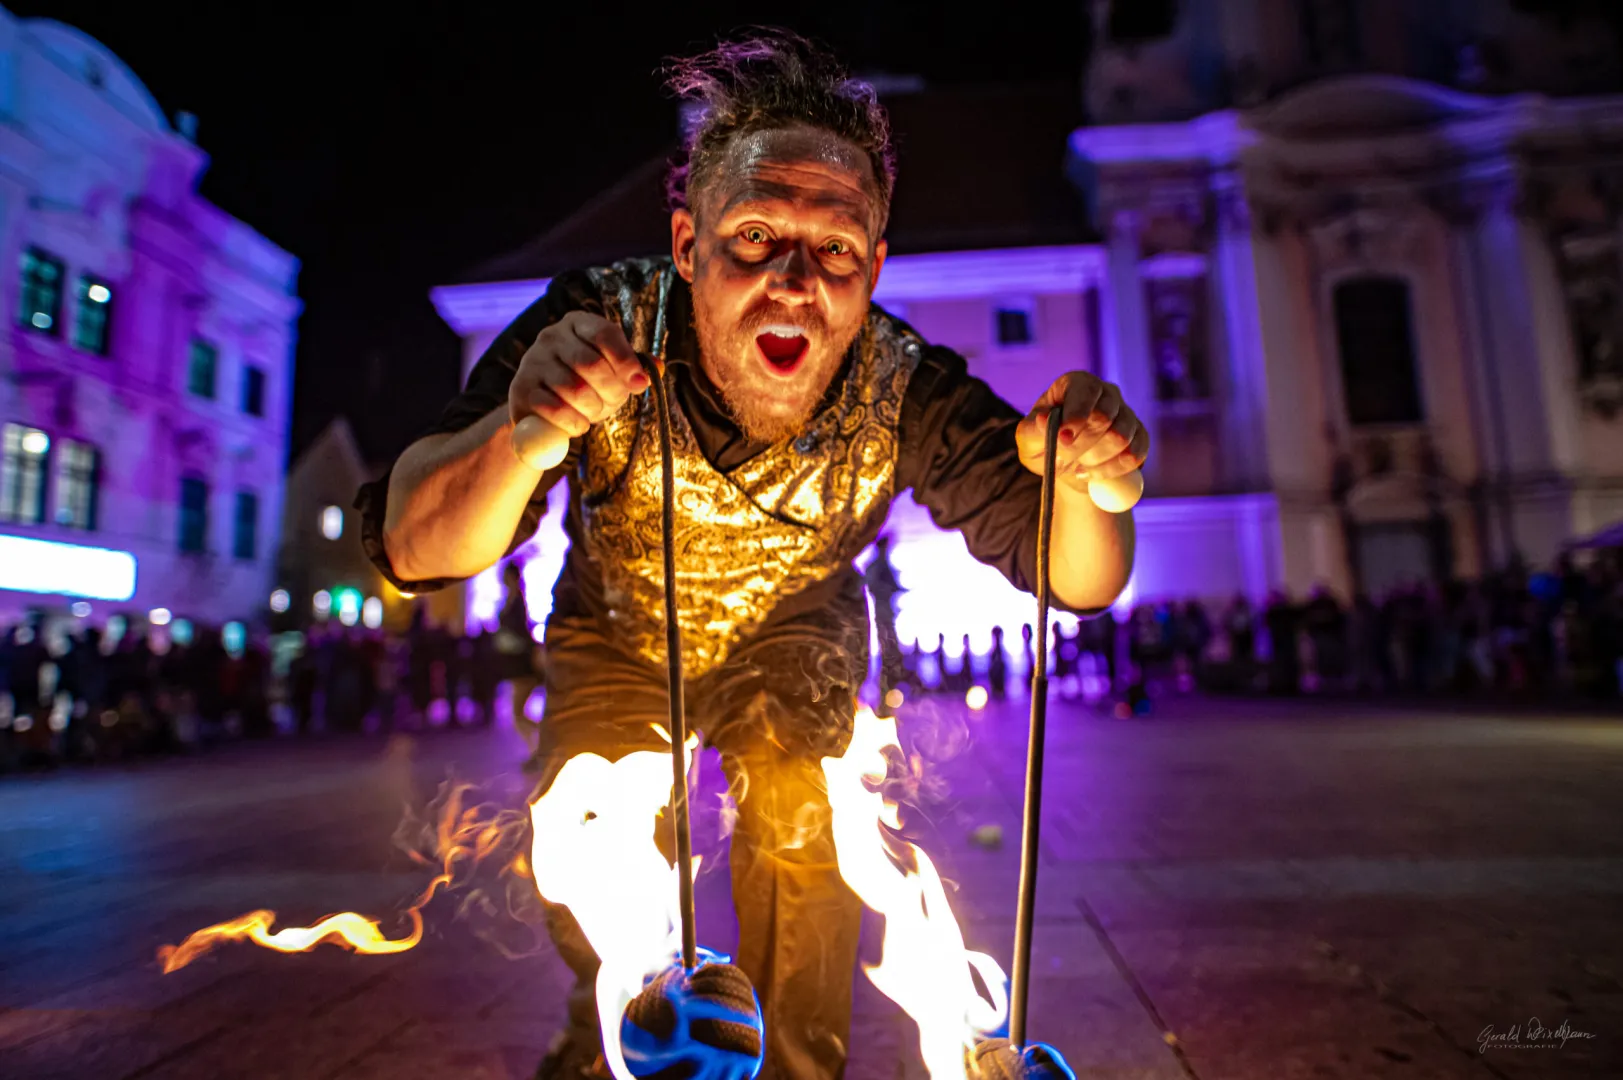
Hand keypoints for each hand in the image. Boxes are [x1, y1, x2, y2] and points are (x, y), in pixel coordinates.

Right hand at [509, 311, 649, 437]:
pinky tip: (578, 424)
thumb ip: (635, 368)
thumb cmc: (587, 384)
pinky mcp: (520, 389)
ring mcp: (532, 361)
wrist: (544, 409)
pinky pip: (554, 409)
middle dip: (611, 391)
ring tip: (593, 412)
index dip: (625, 361)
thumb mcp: (614, 372)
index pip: (605, 334)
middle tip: (612, 403)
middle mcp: (551, 336)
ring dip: (593, 409)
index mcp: (578, 323)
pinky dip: (573, 423)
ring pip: (574, 389)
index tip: (639, 384)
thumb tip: (656, 368)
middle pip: (591, 364)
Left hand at [1015, 372, 1147, 491]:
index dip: (1076, 416)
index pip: (1086, 391)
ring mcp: (1126, 414)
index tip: (1063, 440)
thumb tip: (1044, 420)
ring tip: (1076, 467)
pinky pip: (1135, 454)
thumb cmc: (1043, 444)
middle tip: (1064, 460)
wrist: (1065, 465)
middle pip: (1104, 416)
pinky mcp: (1139, 437)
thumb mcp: (1028, 438)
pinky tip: (1093, 474)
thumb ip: (1033, 429)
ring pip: (1121, 437)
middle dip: (1081, 445)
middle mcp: (1106, 393)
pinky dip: (1113, 470)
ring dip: (1095, 459)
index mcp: (1077, 383)